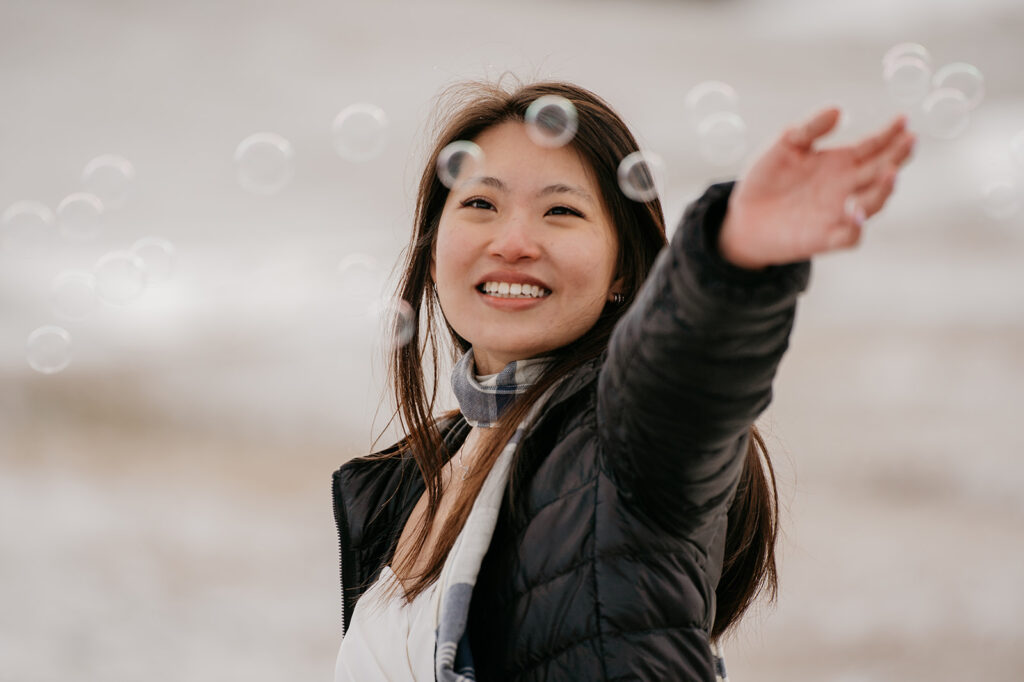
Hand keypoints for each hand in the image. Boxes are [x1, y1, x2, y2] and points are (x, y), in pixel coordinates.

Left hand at [718, 108, 915, 268]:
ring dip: (883, 190)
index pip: (873, 146)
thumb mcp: (785, 145)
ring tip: (889, 173)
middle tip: (910, 140)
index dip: (890, 133)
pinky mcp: (825, 238)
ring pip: (872, 203)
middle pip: (881, 170)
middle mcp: (847, 187)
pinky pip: (849, 236)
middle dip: (898, 156)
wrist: (743, 217)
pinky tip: (855, 214)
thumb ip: (810, 129)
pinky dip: (855, 228)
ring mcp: (839, 213)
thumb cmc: (767, 179)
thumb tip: (837, 110)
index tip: (903, 119)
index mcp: (841, 162)